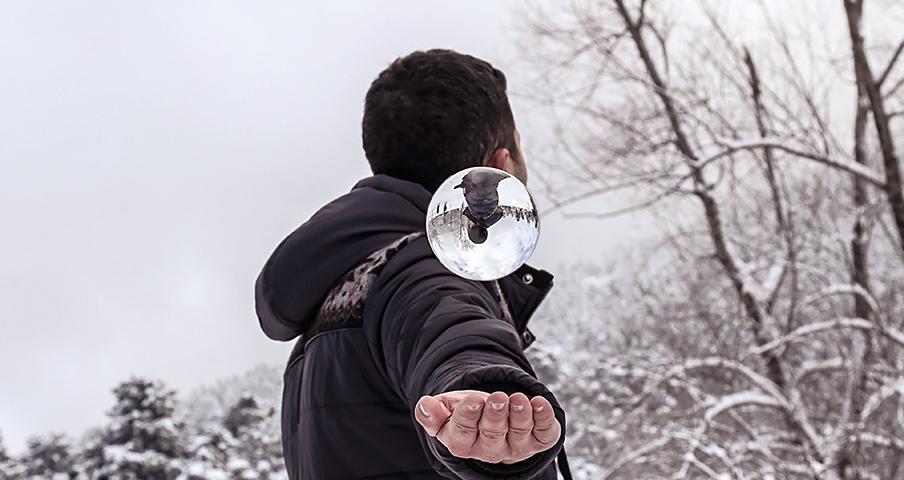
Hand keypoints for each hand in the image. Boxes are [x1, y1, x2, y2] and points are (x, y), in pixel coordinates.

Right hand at [414, 389, 560, 463]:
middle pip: (493, 434)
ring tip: (519, 399)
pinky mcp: (537, 441)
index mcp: (462, 443)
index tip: (474, 400)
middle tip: (498, 398)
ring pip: (518, 433)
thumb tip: (425, 404)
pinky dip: (544, 419)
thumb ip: (433, 412)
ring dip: (520, 415)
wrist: (493, 417)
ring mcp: (515, 447)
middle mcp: (490, 450)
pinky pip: (544, 434)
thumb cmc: (467, 412)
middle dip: (496, 415)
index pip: (463, 432)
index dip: (469, 415)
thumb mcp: (446, 411)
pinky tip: (540, 403)